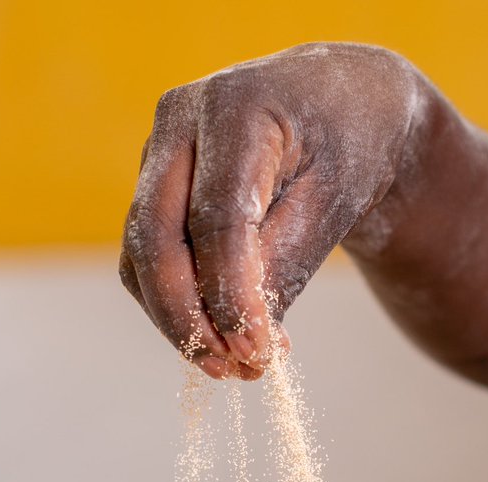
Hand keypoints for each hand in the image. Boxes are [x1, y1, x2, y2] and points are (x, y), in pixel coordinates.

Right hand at [119, 43, 430, 378]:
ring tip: (239, 365)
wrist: (336, 104)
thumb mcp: (336, 198)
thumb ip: (288, 261)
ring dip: (181, 320)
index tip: (256, 353)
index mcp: (234, 107)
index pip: (217, 216)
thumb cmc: (346, 144)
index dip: (231, 294)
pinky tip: (226, 336)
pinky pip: (148, 258)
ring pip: (142, 254)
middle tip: (231, 372)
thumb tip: (244, 339)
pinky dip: (179, 304)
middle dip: (187, 317)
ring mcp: (157, 152)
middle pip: (155, 236)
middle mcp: (179, 121)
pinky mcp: (153, 186)